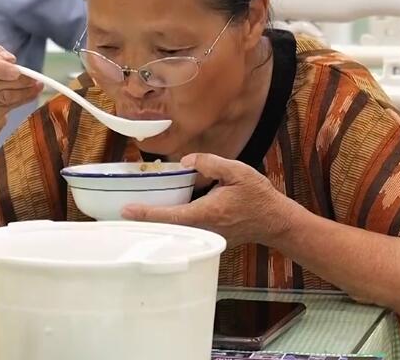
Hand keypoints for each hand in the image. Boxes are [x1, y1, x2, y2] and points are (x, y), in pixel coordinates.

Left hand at [121, 153, 301, 248]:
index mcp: (205, 213)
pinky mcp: (209, 238)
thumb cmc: (258, 196)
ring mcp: (205, 237)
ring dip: (157, 223)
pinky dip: (172, 225)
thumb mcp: (237, 171)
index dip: (145, 213)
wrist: (275, 221)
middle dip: (145, 221)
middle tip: (124, 211)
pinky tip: (163, 215)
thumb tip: (186, 161)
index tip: (125, 210)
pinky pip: (186, 232)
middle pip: (166, 227)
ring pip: (175, 232)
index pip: (169, 215)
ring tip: (137, 213)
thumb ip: (210, 163)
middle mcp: (202, 229)